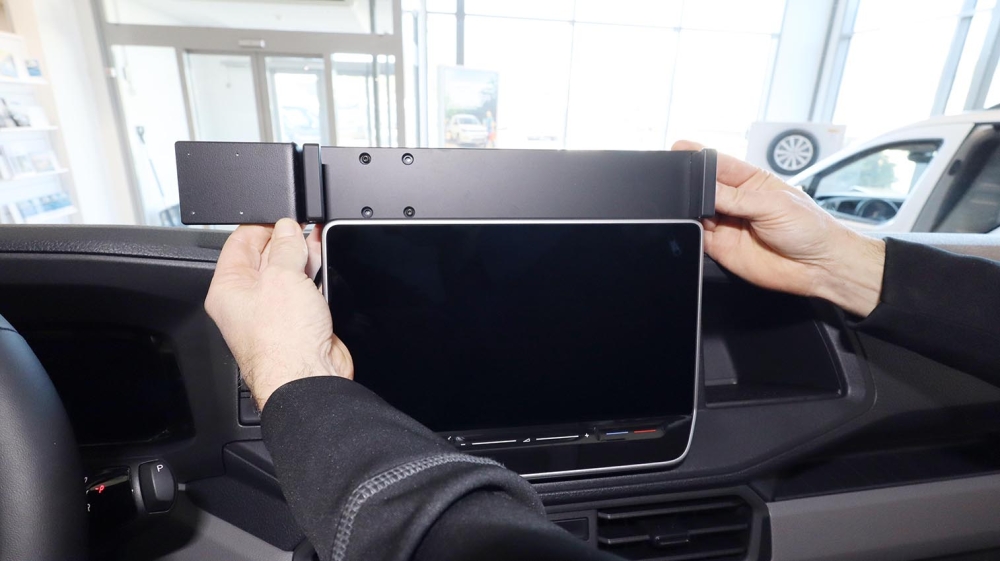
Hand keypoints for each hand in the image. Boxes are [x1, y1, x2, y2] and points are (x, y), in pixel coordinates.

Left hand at [205, 219, 352, 409]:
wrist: (309, 376)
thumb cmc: (282, 342)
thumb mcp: (282, 278)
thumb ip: (286, 246)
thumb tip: (288, 228)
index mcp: (228, 289)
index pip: (240, 243)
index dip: (262, 225)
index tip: (283, 217)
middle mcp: (247, 301)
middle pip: (266, 257)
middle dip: (286, 240)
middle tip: (302, 228)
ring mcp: (274, 312)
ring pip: (288, 273)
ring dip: (303, 257)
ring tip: (316, 241)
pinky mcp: (298, 321)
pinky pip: (304, 290)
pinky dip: (314, 276)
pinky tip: (323, 264)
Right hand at [673, 140, 885, 316]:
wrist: (818, 267)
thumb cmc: (810, 229)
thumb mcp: (773, 204)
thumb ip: (736, 197)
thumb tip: (706, 188)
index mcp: (752, 182)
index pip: (719, 164)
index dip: (699, 156)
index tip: (680, 149)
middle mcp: (737, 202)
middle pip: (704, 188)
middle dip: (693, 185)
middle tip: (687, 184)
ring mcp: (728, 224)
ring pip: (697, 212)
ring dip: (691, 209)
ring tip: (696, 208)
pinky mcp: (721, 248)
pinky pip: (698, 238)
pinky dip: (690, 232)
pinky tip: (696, 227)